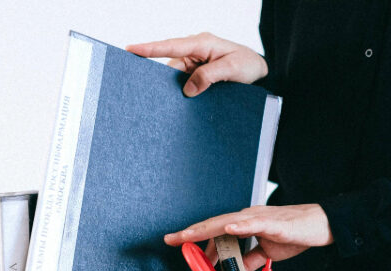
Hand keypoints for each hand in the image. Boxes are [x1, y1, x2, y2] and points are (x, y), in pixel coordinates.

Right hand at [127, 32, 267, 96]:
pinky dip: (181, 94)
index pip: (171, 46)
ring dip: (173, 91)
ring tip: (168, 106)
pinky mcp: (198, 75)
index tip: (131, 49)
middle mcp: (195, 52)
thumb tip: (188, 90)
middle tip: (146, 93)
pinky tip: (179, 105)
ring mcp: (195, 64)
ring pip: (176, 78)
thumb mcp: (232, 69)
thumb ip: (210, 76)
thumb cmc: (248, 64)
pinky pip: (184, 84)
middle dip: (159, 79)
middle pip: (170, 66)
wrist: (259, 70)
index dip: (150, 48)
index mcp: (201, 43)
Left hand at [164, 204, 334, 270]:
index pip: (215, 230)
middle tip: (171, 239)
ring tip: (188, 235)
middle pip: (213, 224)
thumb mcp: (268, 251)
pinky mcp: (273, 223)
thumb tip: (234, 270)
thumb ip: (250, 259)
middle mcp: (248, 217)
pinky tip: (227, 228)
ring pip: (226, 222)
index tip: (176, 241)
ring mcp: (259, 218)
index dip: (195, 236)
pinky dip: (238, 226)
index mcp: (245, 224)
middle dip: (191, 232)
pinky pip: (253, 223)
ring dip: (206, 229)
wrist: (320, 224)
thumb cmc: (296, 233)